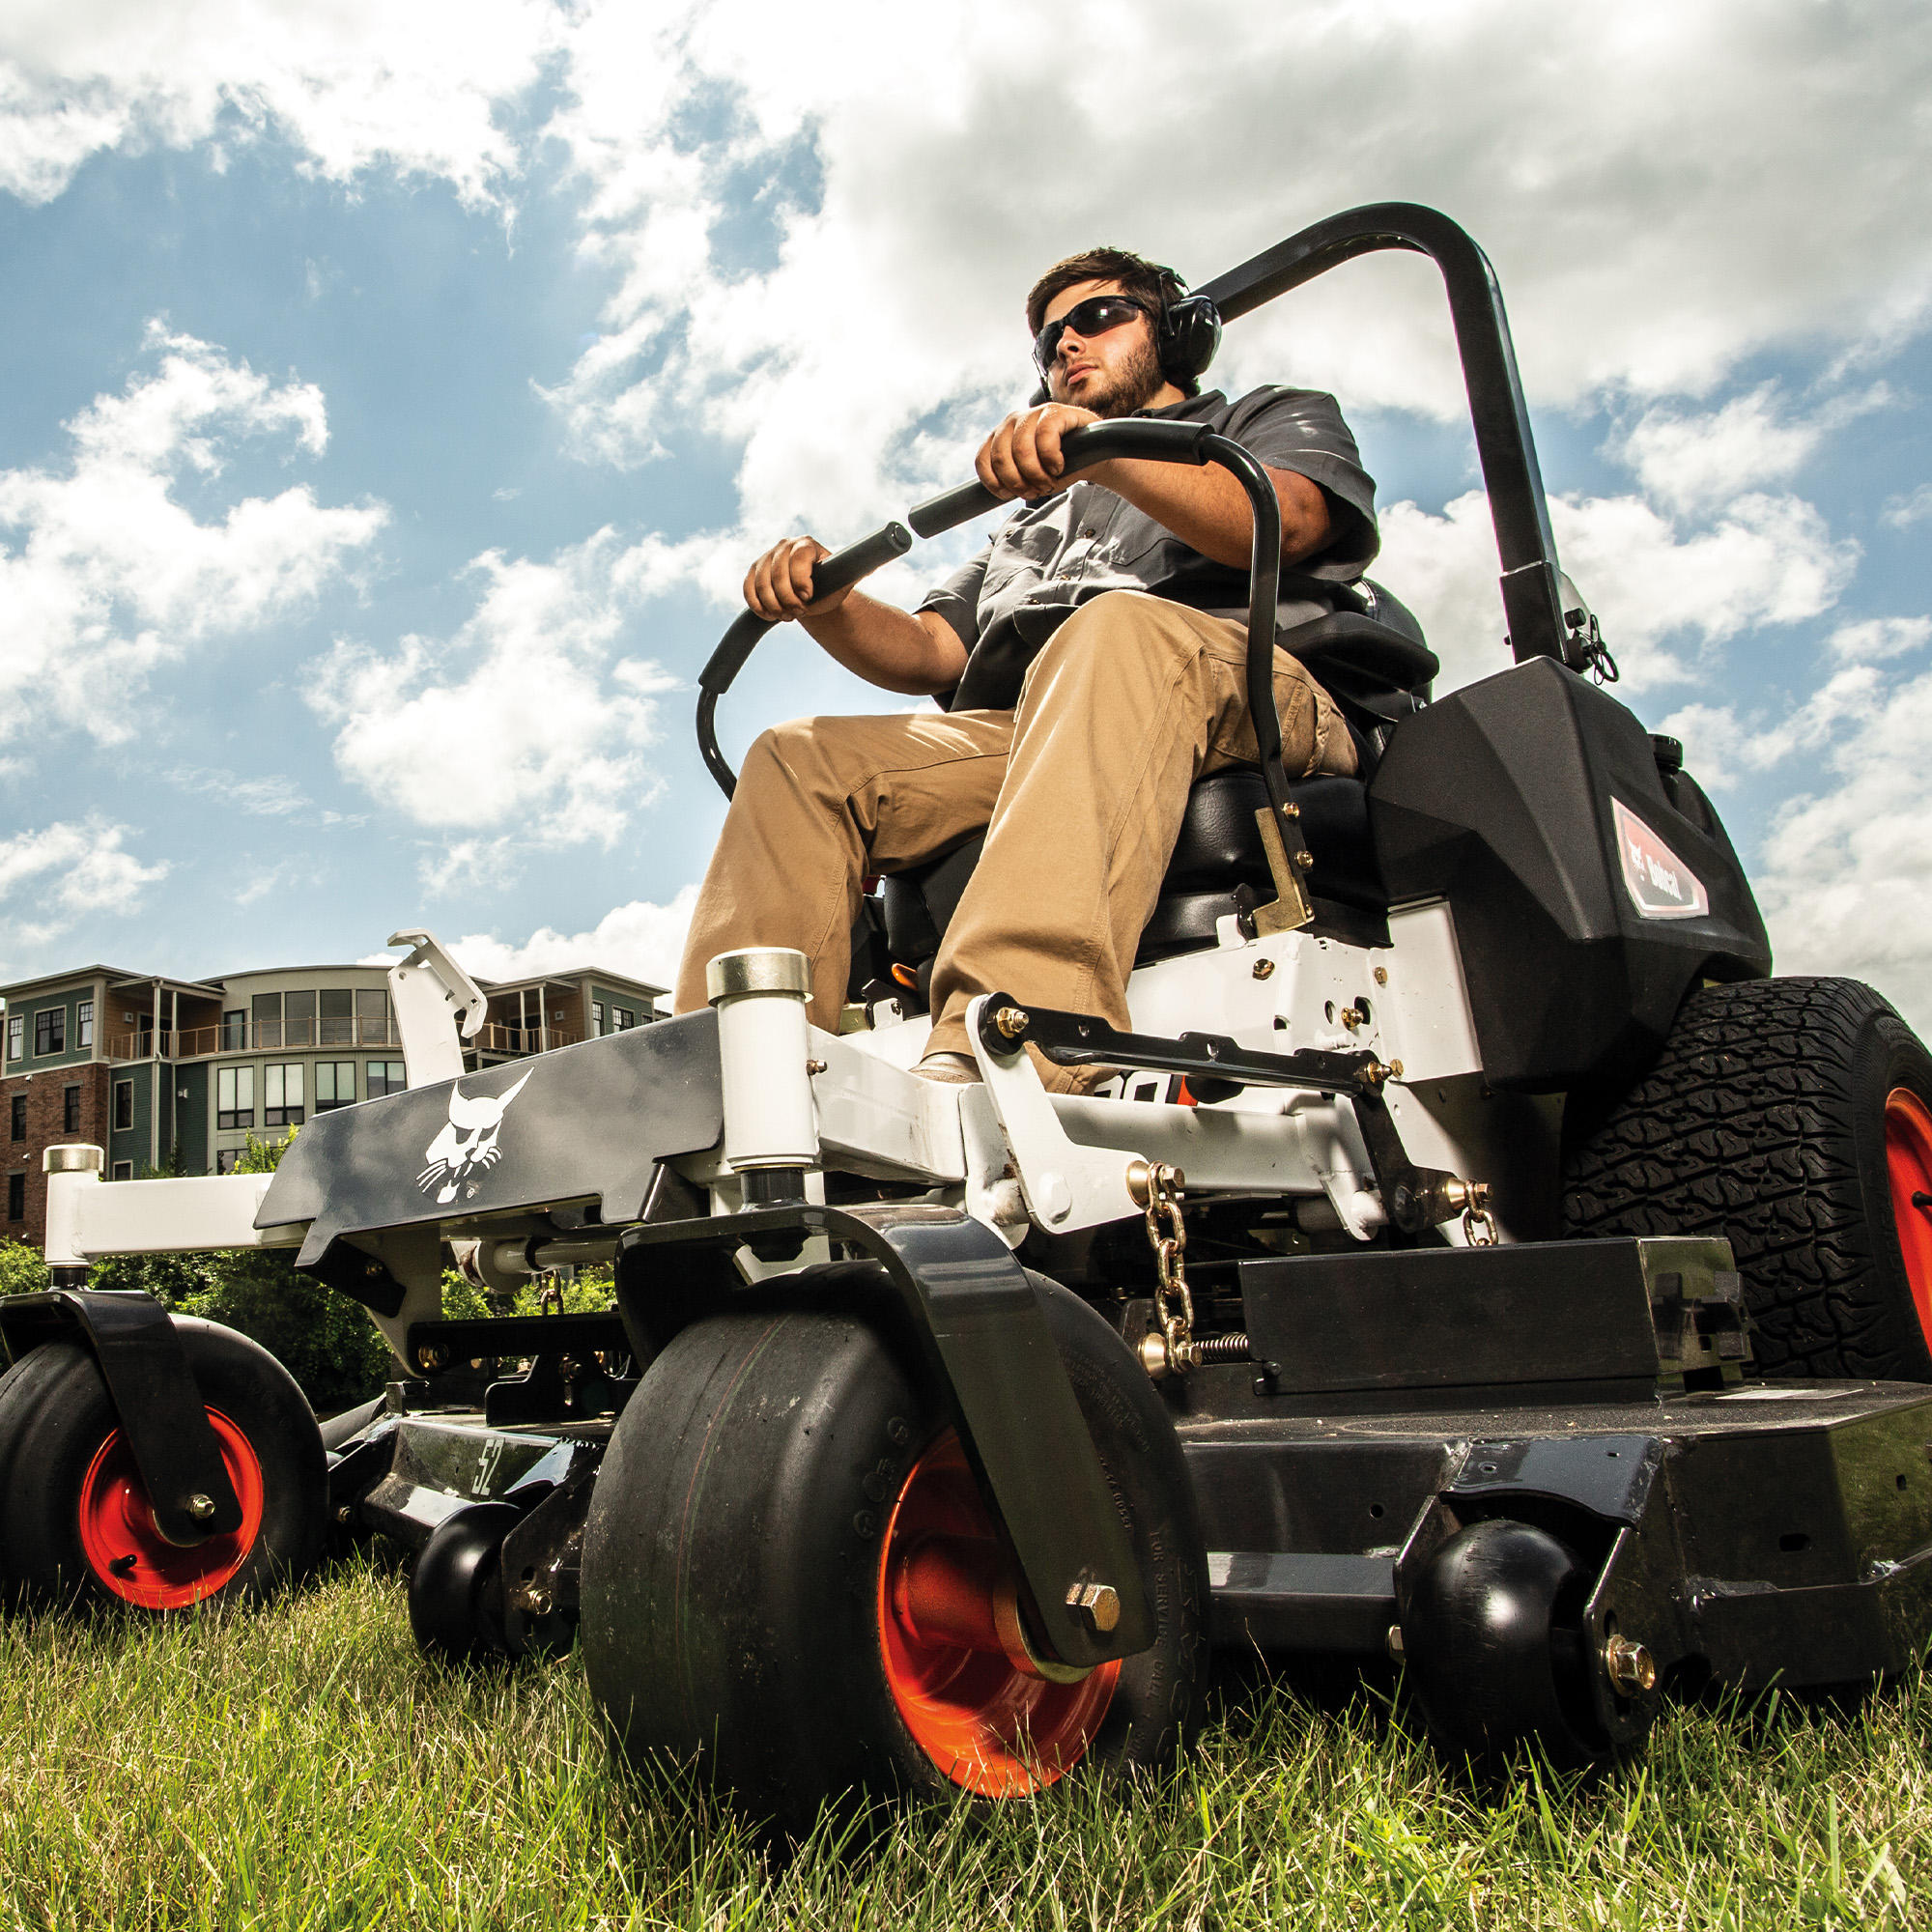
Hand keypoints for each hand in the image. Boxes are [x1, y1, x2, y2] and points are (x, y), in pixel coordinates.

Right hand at [742, 536, 853, 621]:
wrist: (813, 595)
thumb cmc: (830, 587)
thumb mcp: (845, 579)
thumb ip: (857, 569)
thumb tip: (871, 563)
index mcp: (807, 545)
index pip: (799, 557)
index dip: (801, 580)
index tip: (808, 598)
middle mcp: (785, 546)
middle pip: (777, 573)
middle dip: (788, 599)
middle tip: (800, 612)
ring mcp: (766, 557)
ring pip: (761, 583)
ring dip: (774, 605)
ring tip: (788, 615)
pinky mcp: (753, 572)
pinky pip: (747, 589)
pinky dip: (757, 605)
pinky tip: (770, 615)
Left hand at [974, 403, 1100, 500]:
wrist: (1091, 457)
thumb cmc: (1058, 468)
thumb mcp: (1029, 479)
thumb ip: (1011, 482)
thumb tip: (1001, 491)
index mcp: (1000, 437)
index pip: (983, 460)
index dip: (995, 483)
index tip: (1010, 495)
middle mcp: (1012, 422)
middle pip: (1001, 458)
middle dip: (1018, 483)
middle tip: (1035, 491)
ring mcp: (1033, 413)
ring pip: (1021, 449)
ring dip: (1036, 474)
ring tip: (1049, 482)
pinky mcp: (1055, 411)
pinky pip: (1045, 436)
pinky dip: (1051, 458)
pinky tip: (1058, 466)